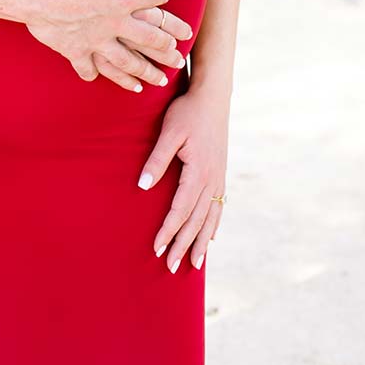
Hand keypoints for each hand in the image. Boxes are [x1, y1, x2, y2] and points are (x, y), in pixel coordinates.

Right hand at [26, 0, 188, 87]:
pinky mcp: (77, 51)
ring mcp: (98, 40)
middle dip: (165, 47)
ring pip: (127, 61)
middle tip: (177, 56)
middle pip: (149, 38)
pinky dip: (92, 73)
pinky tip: (96, 77)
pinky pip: (88, 67)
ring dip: (144, 71)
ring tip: (157, 81)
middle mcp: (117, 22)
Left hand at [138, 88, 229, 271]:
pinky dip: (214, 225)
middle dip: (183, 245)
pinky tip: (211, 236)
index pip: (181, 210)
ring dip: (201, 241)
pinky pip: (219, 206)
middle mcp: (212, 179)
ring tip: (195, 264)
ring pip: (210, 218)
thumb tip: (143, 186)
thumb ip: (157, 159)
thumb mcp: (169, 132)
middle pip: (196, 220)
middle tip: (170, 267)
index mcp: (198, 172)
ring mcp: (219, 177)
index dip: (168, 231)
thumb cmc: (187, 112)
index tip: (156, 248)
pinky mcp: (221, 173)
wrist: (213, 97)